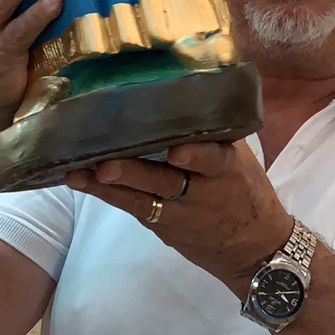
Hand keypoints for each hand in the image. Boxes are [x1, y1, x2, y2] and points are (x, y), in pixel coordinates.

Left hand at [65, 139, 293, 296]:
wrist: (254, 248)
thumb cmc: (246, 189)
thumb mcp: (241, 159)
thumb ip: (214, 131)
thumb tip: (184, 86)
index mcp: (226, 169)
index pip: (213, 160)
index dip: (196, 155)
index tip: (177, 150)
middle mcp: (201, 193)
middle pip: (166, 183)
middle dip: (135, 174)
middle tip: (106, 164)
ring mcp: (179, 213)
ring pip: (142, 200)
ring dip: (108, 187)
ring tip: (79, 173)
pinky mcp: (163, 227)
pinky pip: (134, 210)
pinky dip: (108, 196)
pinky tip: (81, 181)